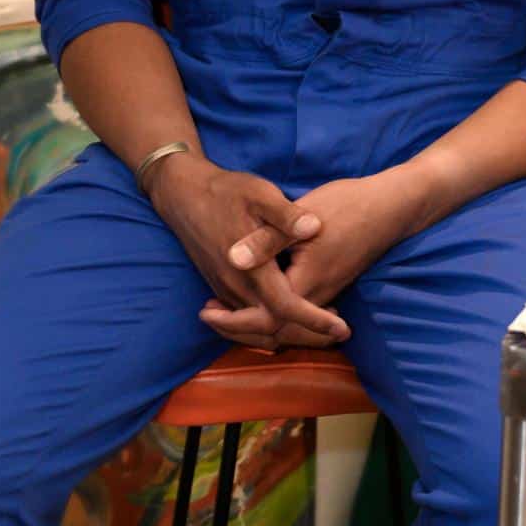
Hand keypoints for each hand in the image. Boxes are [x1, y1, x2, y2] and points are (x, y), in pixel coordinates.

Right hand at [148, 152, 349, 347]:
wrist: (182, 193)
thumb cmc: (224, 191)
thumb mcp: (259, 194)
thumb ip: (286, 215)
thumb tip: (315, 227)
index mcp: (251, 268)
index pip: (286, 307)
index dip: (315, 321)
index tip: (343, 328)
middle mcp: (236, 286)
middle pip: (274, 327)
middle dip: (307, 334)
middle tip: (339, 331)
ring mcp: (225, 288)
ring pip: (258, 325)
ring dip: (289, 329)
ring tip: (322, 322)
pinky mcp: (219, 285)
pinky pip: (245, 316)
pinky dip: (269, 321)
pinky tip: (289, 309)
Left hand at [200, 169, 428, 349]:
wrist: (389, 207)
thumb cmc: (346, 207)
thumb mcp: (303, 218)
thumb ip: (267, 240)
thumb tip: (232, 258)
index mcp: (307, 283)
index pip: (266, 320)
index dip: (233, 321)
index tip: (206, 313)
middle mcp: (317, 296)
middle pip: (275, 330)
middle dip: (239, 327)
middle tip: (207, 315)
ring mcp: (325, 291)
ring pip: (285, 323)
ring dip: (253, 320)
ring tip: (222, 309)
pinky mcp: (328, 282)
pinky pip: (294, 310)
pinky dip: (271, 310)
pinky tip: (254, 295)